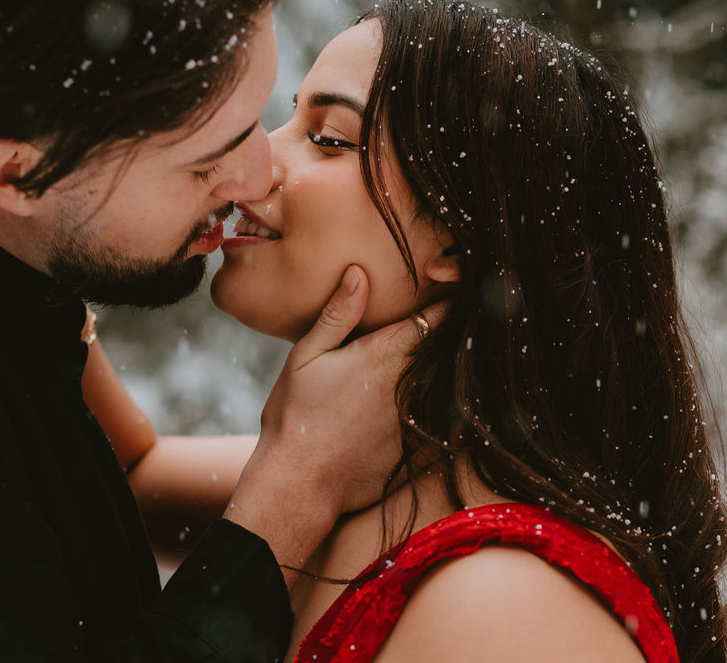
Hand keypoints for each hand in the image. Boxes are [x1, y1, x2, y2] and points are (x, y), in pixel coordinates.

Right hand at [224, 265, 446, 581]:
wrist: (299, 484)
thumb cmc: (294, 417)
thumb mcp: (305, 357)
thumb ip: (338, 315)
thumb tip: (360, 272)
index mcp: (383, 355)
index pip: (432, 318)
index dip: (448, 300)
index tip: (452, 286)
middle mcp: (409, 384)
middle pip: (446, 349)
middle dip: (453, 332)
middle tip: (461, 316)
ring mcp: (417, 418)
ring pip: (447, 383)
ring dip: (449, 369)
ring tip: (454, 355)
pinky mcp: (418, 448)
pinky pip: (443, 419)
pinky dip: (444, 406)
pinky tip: (441, 402)